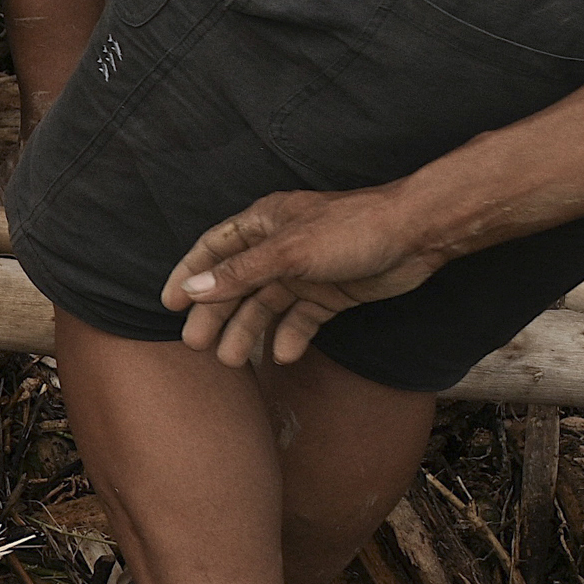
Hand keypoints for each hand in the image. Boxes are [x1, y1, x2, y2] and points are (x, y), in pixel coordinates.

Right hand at [162, 181, 454, 366]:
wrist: (415, 236)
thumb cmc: (351, 230)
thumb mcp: (289, 252)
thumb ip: (240, 273)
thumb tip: (193, 290)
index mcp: (263, 224)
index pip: (214, 250)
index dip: (189, 275)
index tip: (169, 305)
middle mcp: (279, 248)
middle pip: (236, 284)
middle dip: (216, 314)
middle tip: (198, 346)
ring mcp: (305, 273)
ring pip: (266, 305)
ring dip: (248, 330)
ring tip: (232, 359)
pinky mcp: (330, 294)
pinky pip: (300, 319)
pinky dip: (289, 336)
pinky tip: (281, 355)